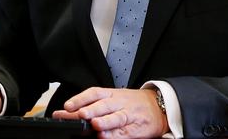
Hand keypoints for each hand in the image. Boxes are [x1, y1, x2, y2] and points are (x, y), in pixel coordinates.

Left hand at [52, 87, 168, 138]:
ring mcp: (129, 115)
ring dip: (105, 121)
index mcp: (112, 93)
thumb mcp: (115, 98)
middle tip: (79, 113)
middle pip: (104, 104)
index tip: (67, 105)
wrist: (159, 106)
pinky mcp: (136, 129)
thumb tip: (73, 113)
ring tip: (94, 124)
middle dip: (91, 109)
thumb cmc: (133, 102)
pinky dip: (115, 135)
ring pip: (116, 117)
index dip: (80, 98)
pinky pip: (125, 132)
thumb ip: (97, 104)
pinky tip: (106, 136)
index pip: (94, 93)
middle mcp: (119, 103)